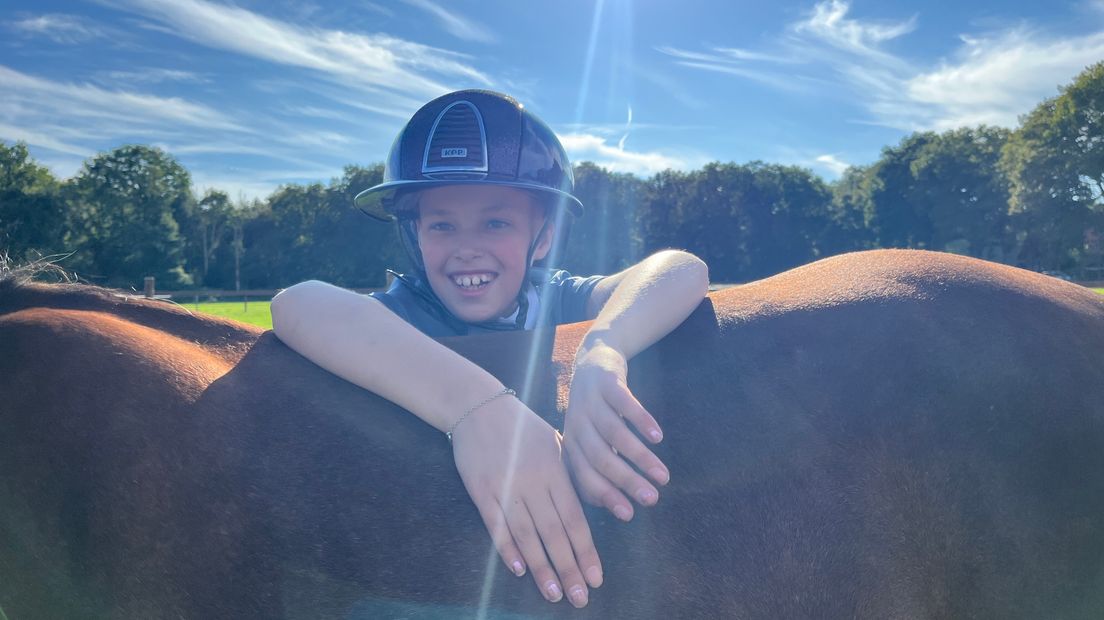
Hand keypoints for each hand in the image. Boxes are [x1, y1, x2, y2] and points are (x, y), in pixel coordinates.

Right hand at [450, 395, 602, 607]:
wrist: (478, 405)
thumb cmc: (521, 427)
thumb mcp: (553, 443)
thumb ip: (567, 475)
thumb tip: (586, 507)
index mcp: (555, 470)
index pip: (575, 518)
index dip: (586, 550)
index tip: (596, 577)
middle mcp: (533, 481)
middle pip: (554, 532)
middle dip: (569, 567)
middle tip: (580, 598)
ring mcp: (505, 486)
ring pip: (527, 533)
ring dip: (542, 566)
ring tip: (554, 593)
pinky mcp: (480, 489)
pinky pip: (496, 523)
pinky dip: (508, 547)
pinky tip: (520, 569)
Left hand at [563, 341, 668, 521]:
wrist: (593, 361)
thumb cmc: (595, 411)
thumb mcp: (590, 439)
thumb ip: (600, 470)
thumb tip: (620, 509)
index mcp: (572, 444)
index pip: (585, 476)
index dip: (606, 496)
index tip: (630, 515)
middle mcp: (577, 424)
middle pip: (600, 458)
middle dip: (626, 481)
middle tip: (652, 498)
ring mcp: (591, 402)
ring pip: (614, 434)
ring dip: (639, 457)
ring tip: (663, 476)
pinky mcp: (607, 382)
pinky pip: (624, 403)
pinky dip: (641, 421)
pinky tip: (659, 437)